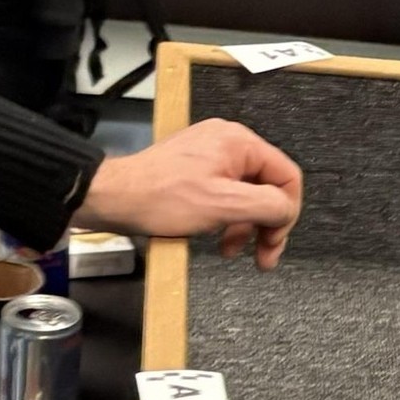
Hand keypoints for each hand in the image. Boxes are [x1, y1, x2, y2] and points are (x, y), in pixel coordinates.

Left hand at [72, 119, 302, 270]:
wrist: (111, 197)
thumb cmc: (162, 199)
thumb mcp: (225, 205)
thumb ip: (268, 205)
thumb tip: (287, 211)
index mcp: (240, 143)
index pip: (288, 177)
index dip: (287, 213)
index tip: (274, 242)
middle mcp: (229, 142)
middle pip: (268, 187)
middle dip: (266, 224)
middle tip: (264, 256)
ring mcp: (211, 154)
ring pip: (247, 194)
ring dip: (245, 226)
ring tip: (232, 251)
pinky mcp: (197, 168)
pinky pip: (227, 194)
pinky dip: (228, 218)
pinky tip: (219, 238)